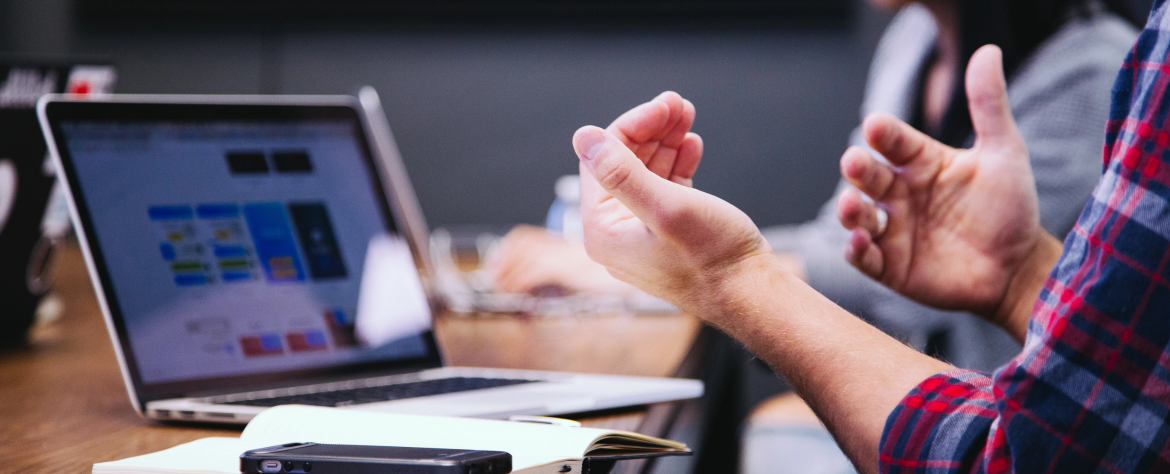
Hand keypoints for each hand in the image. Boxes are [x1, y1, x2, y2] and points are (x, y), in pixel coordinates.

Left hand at [487, 91, 703, 295]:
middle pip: (623, 164)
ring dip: (666, 142)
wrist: (751, 295)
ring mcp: (641, 234)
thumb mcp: (666, 207)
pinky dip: (677, 164)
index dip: (632, 127)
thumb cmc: (713, 259)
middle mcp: (615, 234)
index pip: (601, 161)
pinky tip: (692, 146)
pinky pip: (664, 189)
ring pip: (646, 173)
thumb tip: (584, 137)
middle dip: (651, 131)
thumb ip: (622, 172)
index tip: (664, 105)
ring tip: (688, 117)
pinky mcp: (667, 234)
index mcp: (602, 231)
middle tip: (679, 104)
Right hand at [836, 45, 1059, 339]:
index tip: (876, 126)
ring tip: (853, 205)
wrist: (1019, 268)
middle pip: (867, 175)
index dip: (883, 133)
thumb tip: (988, 51)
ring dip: (849, 209)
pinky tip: (859, 241)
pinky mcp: (889, 266)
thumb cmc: (1010, 208)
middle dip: (857, 168)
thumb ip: (989, 104)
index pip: (893, 141)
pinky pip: (863, 256)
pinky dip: (855, 249)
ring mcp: (892, 229)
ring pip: (857, 214)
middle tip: (855, 162)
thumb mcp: (1004, 152)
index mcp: (920, 162)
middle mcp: (900, 193)